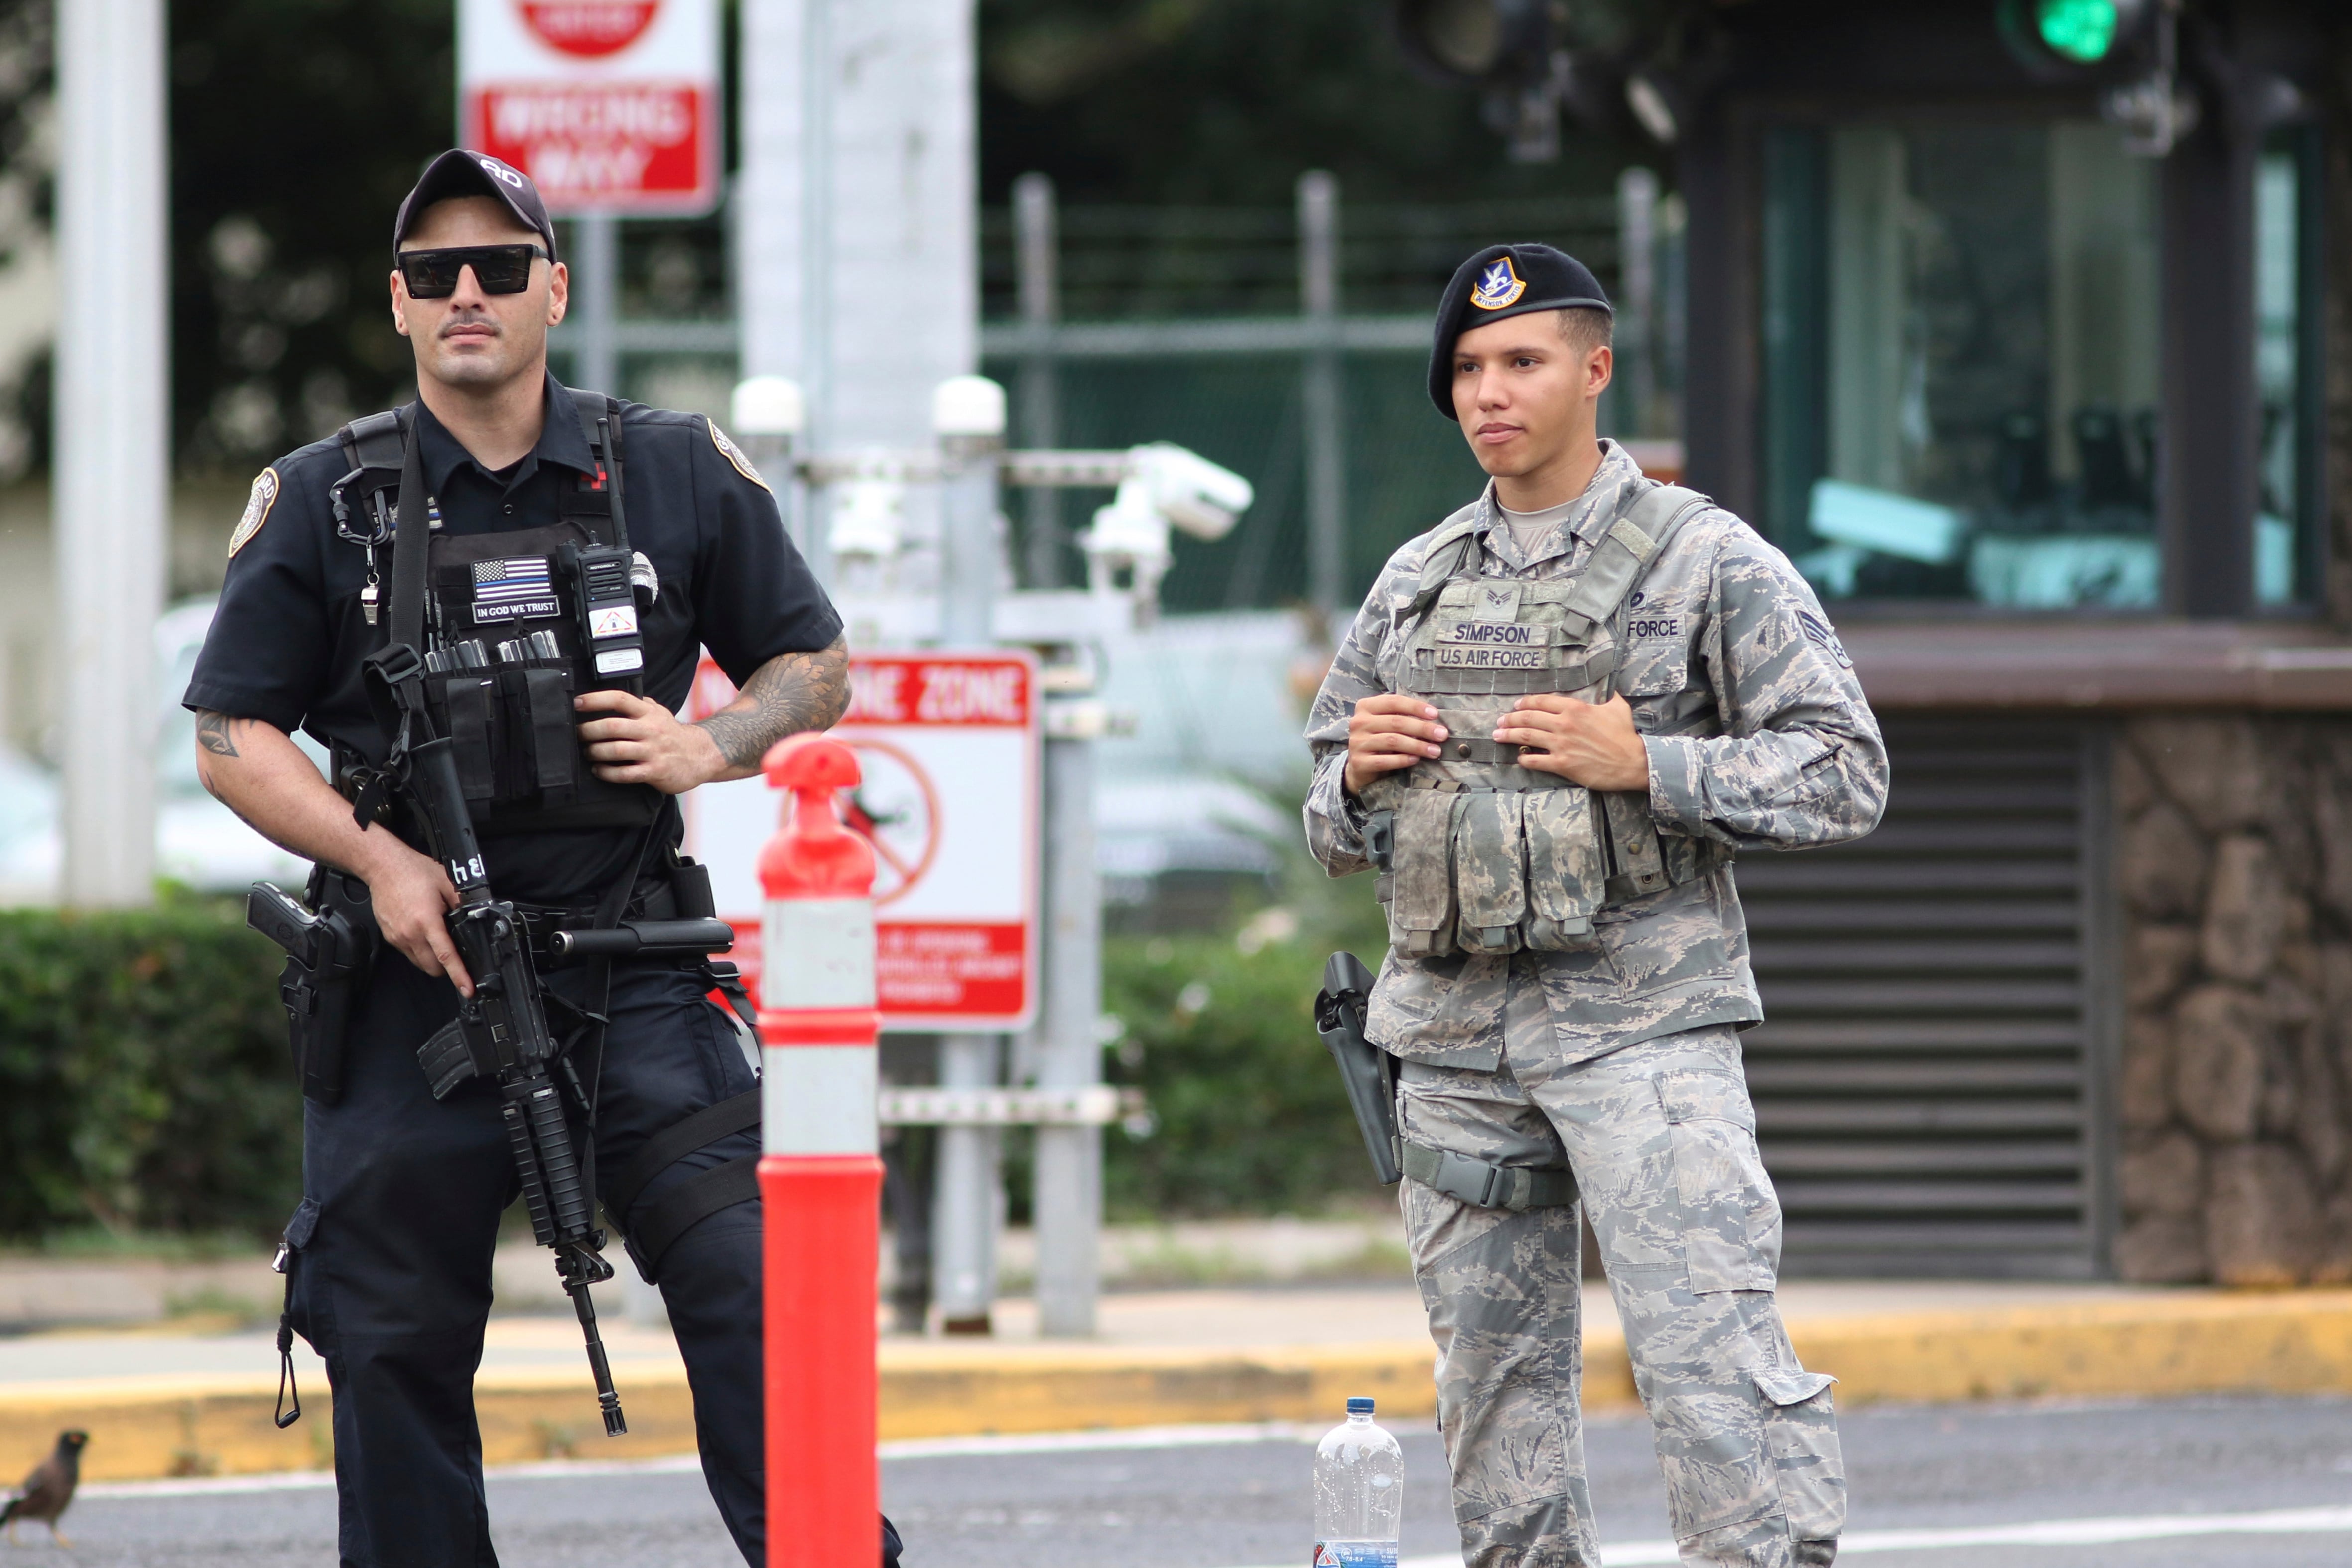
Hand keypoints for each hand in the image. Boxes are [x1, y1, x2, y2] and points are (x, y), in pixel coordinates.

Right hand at [356, 834, 471, 994]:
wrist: (382, 865)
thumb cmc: (413, 871)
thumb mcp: (446, 883)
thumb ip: (461, 904)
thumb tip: (474, 917)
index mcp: (427, 922)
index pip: (446, 957)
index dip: (459, 975)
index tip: (467, 989)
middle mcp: (410, 934)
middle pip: (432, 968)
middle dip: (446, 968)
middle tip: (455, 957)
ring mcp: (397, 937)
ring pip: (419, 962)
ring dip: (431, 959)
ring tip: (437, 939)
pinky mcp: (389, 936)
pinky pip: (408, 952)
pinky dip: (418, 949)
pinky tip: (422, 932)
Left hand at [575, 689, 725, 793]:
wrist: (700, 756)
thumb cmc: (673, 736)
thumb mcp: (661, 713)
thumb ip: (641, 704)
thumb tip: (617, 697)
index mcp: (648, 713)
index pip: (620, 699)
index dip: (595, 700)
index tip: (578, 703)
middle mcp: (650, 729)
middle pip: (612, 726)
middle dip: (589, 731)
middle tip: (578, 734)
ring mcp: (653, 751)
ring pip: (616, 750)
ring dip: (595, 752)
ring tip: (588, 753)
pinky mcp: (655, 771)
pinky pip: (625, 773)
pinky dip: (607, 772)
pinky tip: (599, 770)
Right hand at [1344, 694, 1448, 796]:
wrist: (1360, 766)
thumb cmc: (1380, 739)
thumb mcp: (1386, 723)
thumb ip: (1402, 716)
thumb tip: (1434, 719)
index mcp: (1365, 706)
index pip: (1394, 702)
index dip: (1416, 707)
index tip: (1435, 715)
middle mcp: (1358, 722)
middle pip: (1396, 722)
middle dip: (1422, 728)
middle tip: (1442, 734)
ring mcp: (1357, 742)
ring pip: (1392, 741)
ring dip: (1418, 746)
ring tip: (1435, 751)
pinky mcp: (1359, 762)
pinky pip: (1385, 760)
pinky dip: (1403, 759)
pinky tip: (1416, 759)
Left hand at [1494, 694, 1649, 791]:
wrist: (1633, 762)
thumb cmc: (1626, 735)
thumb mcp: (1617, 707)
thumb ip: (1607, 695)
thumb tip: (1607, 686)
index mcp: (1575, 708)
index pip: (1541, 701)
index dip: (1525, 703)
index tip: (1516, 705)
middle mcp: (1564, 724)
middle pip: (1528, 718)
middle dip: (1509, 718)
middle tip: (1499, 721)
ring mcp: (1561, 744)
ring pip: (1525, 737)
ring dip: (1508, 735)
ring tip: (1497, 735)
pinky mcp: (1562, 764)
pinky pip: (1535, 760)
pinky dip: (1524, 759)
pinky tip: (1519, 758)